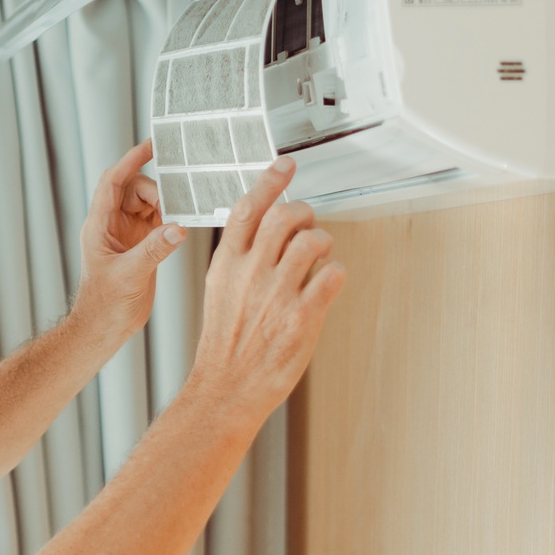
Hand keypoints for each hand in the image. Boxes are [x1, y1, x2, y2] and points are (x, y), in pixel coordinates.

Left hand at [72, 139, 186, 339]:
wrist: (103, 329)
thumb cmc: (104, 305)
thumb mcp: (129, 276)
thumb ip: (154, 250)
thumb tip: (177, 228)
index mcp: (99, 225)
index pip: (113, 182)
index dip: (130, 161)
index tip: (150, 146)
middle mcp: (112, 225)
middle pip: (134, 189)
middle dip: (155, 190)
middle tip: (172, 207)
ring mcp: (126, 235)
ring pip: (147, 203)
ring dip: (164, 205)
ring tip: (177, 218)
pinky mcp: (140, 246)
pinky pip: (157, 221)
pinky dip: (170, 218)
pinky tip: (180, 226)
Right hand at [189, 157, 344, 418]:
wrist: (225, 389)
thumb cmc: (225, 345)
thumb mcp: (219, 292)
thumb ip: (240, 260)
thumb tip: (267, 230)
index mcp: (226, 265)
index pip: (247, 209)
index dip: (270, 182)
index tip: (285, 165)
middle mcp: (251, 273)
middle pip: (284, 216)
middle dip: (304, 212)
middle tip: (308, 222)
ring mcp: (277, 294)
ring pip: (314, 241)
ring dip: (323, 243)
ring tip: (318, 258)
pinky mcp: (303, 317)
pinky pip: (333, 275)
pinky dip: (335, 274)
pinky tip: (325, 285)